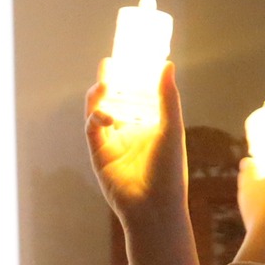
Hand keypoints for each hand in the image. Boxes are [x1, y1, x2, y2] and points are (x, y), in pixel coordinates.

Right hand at [86, 64, 187, 227]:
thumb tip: (167, 64)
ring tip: (105, 82)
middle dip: (110, 82)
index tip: (129, 57)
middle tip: (109, 63)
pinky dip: (96, 117)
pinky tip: (105, 114)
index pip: (137, 95)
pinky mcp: (99, 155)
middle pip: (115, 100)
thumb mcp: (171, 130)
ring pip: (99, 111)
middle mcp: (129, 132)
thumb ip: (167, 97)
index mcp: (149, 125)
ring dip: (98, 96)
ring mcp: (112, 143)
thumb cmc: (169, 172)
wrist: (154, 208)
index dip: (132, 77)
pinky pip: (92, 130)